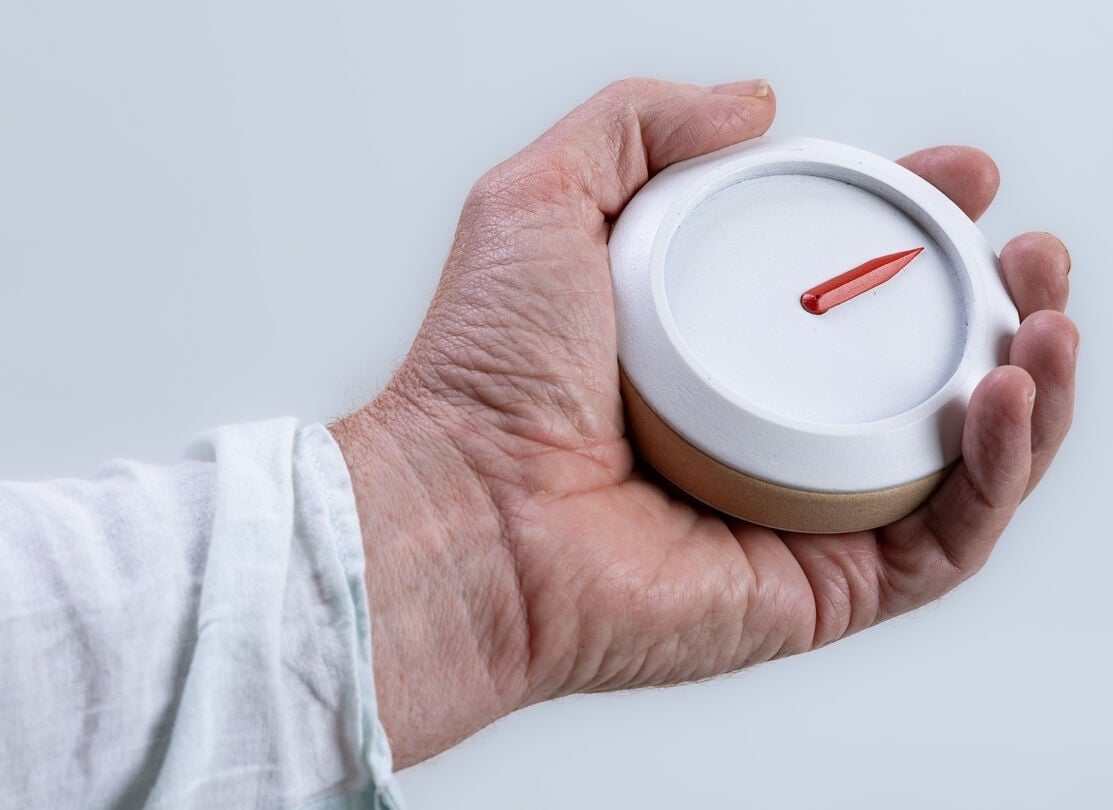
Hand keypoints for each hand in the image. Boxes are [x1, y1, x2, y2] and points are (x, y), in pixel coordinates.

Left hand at [330, 78, 1076, 767]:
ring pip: (958, 455)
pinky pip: (946, 538)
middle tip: (1028, 252)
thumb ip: (643, 121)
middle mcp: (766, 426)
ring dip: (1034, 384)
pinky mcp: (821, 587)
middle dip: (1001, 301)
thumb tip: (756, 103)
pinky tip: (1007, 394)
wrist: (466, 507)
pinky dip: (1001, 472)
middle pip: (921, 365)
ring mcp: (800, 510)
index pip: (851, 280)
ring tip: (1046, 317)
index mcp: (717, 343)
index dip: (917, 225)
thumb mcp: (548, 194)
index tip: (958, 174)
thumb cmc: (486, 369)